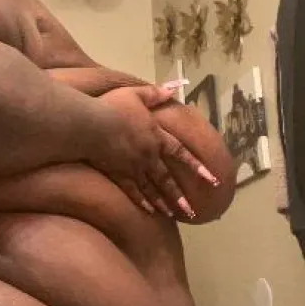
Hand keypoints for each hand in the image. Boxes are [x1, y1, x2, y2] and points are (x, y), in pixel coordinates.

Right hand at [93, 86, 218, 217]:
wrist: (92, 125)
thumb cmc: (112, 107)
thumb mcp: (136, 94)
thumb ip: (154, 94)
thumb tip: (171, 91)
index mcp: (156, 136)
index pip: (181, 153)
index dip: (197, 166)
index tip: (212, 179)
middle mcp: (148, 155)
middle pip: (167, 178)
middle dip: (179, 195)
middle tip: (192, 211)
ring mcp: (133, 167)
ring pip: (152, 189)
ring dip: (164, 202)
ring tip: (173, 215)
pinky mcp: (118, 175)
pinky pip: (132, 191)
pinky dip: (141, 201)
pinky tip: (149, 210)